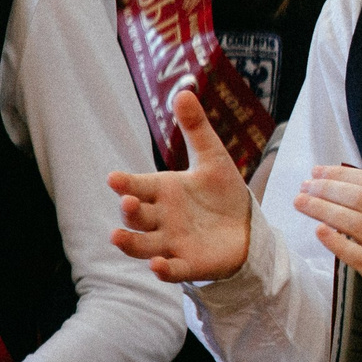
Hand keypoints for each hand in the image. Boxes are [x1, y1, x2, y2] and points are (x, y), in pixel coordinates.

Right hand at [109, 88, 252, 282]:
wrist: (247, 227)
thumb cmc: (221, 193)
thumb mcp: (213, 159)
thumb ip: (197, 129)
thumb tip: (184, 91)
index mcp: (162, 191)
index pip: (136, 185)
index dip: (124, 183)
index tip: (114, 178)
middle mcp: (160, 218)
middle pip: (136, 216)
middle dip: (128, 210)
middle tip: (127, 201)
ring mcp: (171, 242)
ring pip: (142, 245)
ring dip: (129, 243)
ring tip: (118, 236)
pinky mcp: (188, 264)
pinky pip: (171, 270)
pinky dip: (162, 269)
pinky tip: (159, 265)